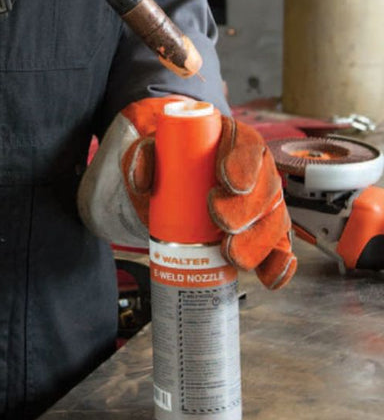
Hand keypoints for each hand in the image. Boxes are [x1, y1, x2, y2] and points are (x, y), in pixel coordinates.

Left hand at [80, 96, 296, 289]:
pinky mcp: (259, 233)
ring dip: (258, 241)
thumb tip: (140, 176)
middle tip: (222, 221)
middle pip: (265, 187)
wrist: (165, 189)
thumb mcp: (149, 153)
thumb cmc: (166, 165)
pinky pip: (279, 249)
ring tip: (232, 254)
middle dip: (247, 208)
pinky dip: (278, 265)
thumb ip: (141, 157)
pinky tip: (271, 277)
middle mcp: (255, 172)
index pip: (247, 145)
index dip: (243, 163)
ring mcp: (261, 205)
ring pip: (274, 220)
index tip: (228, 181)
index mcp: (232, 141)